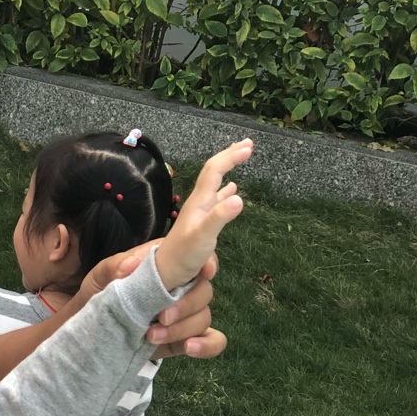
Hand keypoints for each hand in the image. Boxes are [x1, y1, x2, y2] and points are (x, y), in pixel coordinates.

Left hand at [78, 247, 224, 358]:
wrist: (91, 329)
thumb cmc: (98, 294)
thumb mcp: (99, 278)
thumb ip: (114, 268)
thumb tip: (133, 264)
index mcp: (166, 264)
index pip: (198, 256)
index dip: (207, 262)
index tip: (205, 272)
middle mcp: (181, 287)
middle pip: (204, 291)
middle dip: (186, 305)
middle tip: (161, 316)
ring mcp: (185, 314)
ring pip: (204, 317)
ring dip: (183, 328)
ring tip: (152, 336)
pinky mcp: (184, 338)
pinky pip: (212, 341)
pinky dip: (207, 345)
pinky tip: (189, 348)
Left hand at [155, 141, 250, 289]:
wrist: (167, 272)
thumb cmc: (183, 255)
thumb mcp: (203, 236)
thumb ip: (219, 218)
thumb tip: (239, 197)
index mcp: (199, 201)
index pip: (214, 170)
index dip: (230, 157)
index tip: (249, 148)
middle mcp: (199, 202)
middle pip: (213, 172)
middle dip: (229, 156)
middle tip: (248, 144)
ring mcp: (201, 212)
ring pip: (216, 183)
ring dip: (228, 168)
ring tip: (240, 157)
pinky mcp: (203, 223)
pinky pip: (218, 200)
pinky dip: (227, 191)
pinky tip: (233, 190)